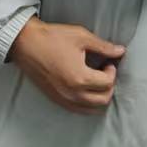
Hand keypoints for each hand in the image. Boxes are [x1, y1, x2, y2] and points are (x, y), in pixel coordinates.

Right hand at [8, 17, 125, 114]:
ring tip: (96, 80)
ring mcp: (63, 99)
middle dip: (109, 86)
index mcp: (80, 78)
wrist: (26, 44)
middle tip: (105, 72)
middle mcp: (73, 94)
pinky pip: (78, 110)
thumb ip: (103, 47)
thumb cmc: (52, 38)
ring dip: (99, 97)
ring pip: (91, 109)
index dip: (112, 71)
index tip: (108, 62)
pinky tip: (85, 88)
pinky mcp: (55, 100)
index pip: (108, 83)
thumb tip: (120, 51)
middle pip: (103, 100)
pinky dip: (87, 103)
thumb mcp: (81, 37)